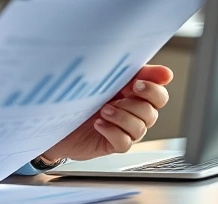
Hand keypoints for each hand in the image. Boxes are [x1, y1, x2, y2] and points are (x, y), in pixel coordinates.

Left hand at [40, 65, 172, 162]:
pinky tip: (99, 124)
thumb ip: (129, 72)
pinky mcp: (113, 144)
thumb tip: (163, 72)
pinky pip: (124, 142)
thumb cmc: (78, 97)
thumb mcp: (102, 78)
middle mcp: (132, 113)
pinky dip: (113, 132)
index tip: (137, 84)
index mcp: (132, 95)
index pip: (158, 95)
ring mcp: (123, 130)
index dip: (153, 90)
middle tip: (119, 97)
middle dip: (136, 104)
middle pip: (152, 112)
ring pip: (140, 127)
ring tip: (104, 110)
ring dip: (123, 117)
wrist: (54, 119)